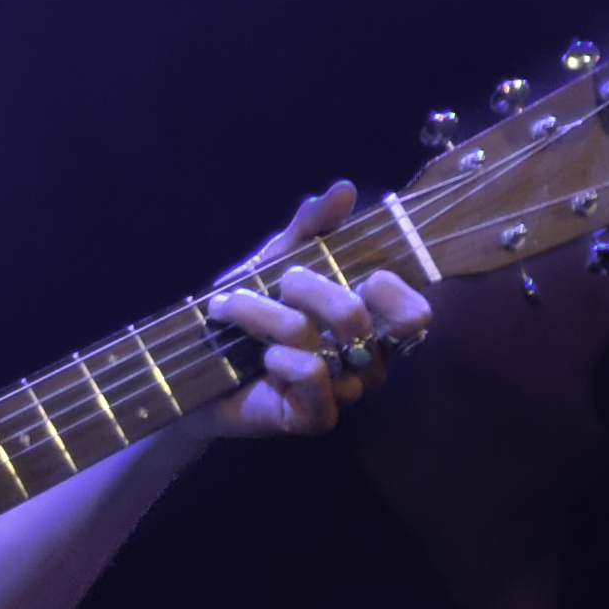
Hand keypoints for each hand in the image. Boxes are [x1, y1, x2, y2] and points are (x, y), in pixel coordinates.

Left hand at [181, 183, 429, 440]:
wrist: (193, 371)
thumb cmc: (244, 317)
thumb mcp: (273, 261)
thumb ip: (310, 228)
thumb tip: (343, 189)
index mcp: (371, 322)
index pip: (415, 314)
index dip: (390, 289)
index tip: (351, 272)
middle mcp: (367, 360)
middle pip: (360, 318)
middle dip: (309, 288)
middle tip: (277, 282)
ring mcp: (344, 393)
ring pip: (324, 344)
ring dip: (266, 316)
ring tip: (229, 308)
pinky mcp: (316, 419)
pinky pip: (312, 377)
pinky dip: (280, 358)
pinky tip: (259, 358)